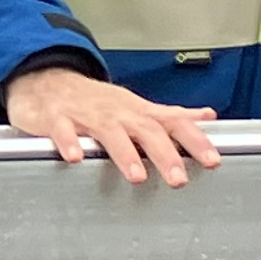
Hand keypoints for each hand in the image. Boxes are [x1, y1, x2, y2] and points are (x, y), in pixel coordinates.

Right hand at [1, 64, 220, 187]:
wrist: (47, 80)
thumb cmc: (96, 101)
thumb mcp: (137, 106)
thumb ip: (172, 116)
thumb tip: (207, 117)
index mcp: (137, 111)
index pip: (173, 123)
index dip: (195, 140)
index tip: (213, 161)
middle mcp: (117, 112)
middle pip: (145, 130)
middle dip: (164, 153)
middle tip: (179, 179)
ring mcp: (87, 114)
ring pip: (109, 131)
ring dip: (124, 153)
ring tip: (137, 177)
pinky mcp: (57, 118)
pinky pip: (63, 129)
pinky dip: (69, 142)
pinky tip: (76, 158)